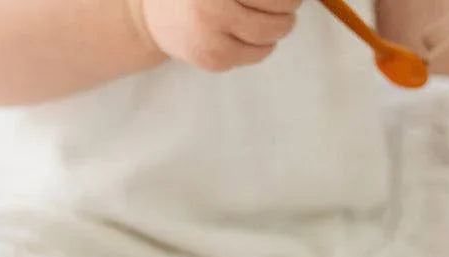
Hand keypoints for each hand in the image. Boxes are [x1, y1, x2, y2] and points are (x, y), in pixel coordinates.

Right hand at [131, 0, 300, 71]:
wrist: (154, 21)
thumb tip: (295, 0)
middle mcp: (211, 4)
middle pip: (278, 4)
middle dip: (290, 4)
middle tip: (291, 3)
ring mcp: (212, 33)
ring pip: (271, 31)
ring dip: (281, 25)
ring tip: (275, 19)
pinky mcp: (214, 58)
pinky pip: (258, 53)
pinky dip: (263, 44)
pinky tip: (251, 35)